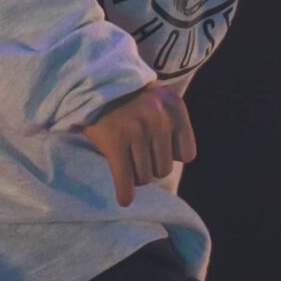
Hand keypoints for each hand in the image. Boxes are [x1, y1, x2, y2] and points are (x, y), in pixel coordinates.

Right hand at [78, 83, 195, 207]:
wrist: (93, 81)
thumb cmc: (128, 97)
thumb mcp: (159, 100)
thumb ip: (171, 125)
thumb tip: (178, 162)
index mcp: (175, 107)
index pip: (187, 154)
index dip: (170, 155)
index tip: (156, 149)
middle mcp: (159, 117)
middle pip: (164, 169)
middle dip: (149, 166)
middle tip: (135, 155)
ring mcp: (137, 129)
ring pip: (145, 177)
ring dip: (134, 175)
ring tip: (124, 161)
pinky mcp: (115, 141)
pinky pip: (125, 179)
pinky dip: (124, 193)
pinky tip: (124, 199)